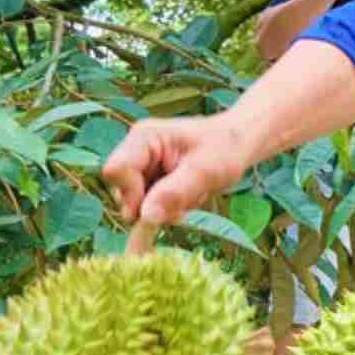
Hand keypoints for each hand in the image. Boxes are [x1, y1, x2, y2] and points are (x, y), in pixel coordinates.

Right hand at [102, 116, 256, 227]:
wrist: (239, 145)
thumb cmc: (226, 147)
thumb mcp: (206, 170)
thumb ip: (175, 191)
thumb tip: (145, 216)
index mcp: (143, 137)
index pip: (115, 170)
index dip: (132, 194)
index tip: (159, 206)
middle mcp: (136, 152)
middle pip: (123, 192)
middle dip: (154, 205)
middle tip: (187, 200)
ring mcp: (143, 168)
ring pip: (137, 205)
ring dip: (166, 209)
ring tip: (193, 194)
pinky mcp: (151, 182)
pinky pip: (151, 208)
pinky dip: (171, 209)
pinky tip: (190, 197)